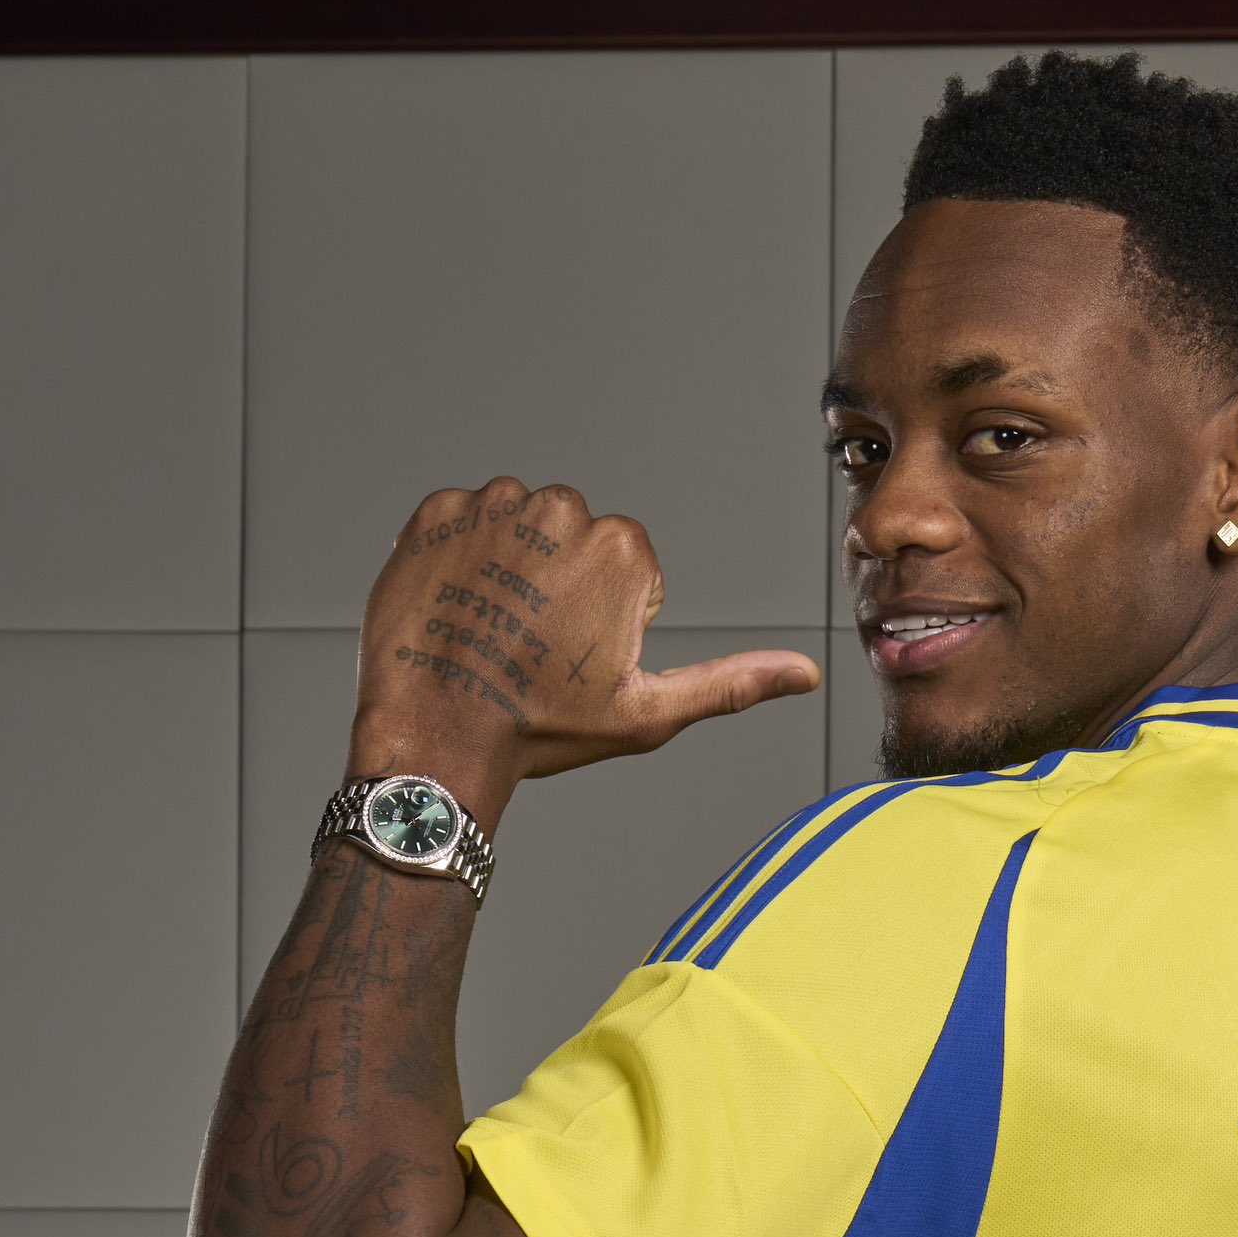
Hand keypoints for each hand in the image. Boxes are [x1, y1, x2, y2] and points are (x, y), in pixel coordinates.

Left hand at [352, 477, 817, 795]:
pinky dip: (457, 557)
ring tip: (491, 628)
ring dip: (507, 564)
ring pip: (516, 525)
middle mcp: (563, 510)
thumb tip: (803, 674)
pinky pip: (460, 522)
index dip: (602, 617)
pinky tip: (456, 607)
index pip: (625, 566)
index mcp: (623, 550)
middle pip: (571, 537)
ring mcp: (494, 506)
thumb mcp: (647, 713)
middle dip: (557, 581)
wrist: (435, 730)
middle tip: (530, 645)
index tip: (571, 654)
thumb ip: (730, 683)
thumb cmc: (537, 727)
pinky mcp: (437, 511)